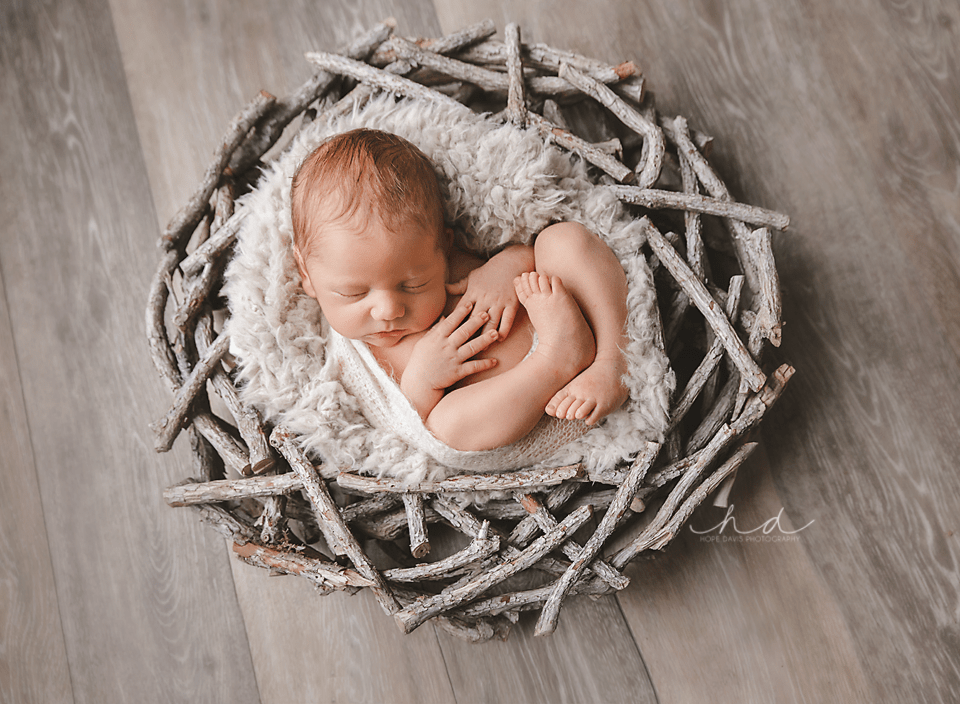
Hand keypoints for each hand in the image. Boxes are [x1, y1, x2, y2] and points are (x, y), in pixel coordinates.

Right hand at [401, 302, 498, 416]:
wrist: (419, 383)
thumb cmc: (420, 361)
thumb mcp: (425, 342)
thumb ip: (436, 329)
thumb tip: (445, 317)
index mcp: (437, 338)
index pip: (451, 322)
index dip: (460, 312)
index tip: (470, 303)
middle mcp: (446, 347)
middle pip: (463, 332)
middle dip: (476, 322)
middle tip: (487, 314)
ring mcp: (453, 360)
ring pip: (471, 348)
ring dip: (484, 340)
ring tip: (496, 333)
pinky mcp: (457, 372)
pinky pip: (473, 367)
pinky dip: (484, 364)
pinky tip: (495, 361)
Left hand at [446, 245, 532, 339]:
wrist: (510, 262)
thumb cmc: (489, 271)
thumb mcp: (472, 277)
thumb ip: (458, 286)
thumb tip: (444, 288)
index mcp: (473, 293)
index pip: (461, 311)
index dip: (455, 323)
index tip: (449, 335)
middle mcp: (485, 299)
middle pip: (474, 320)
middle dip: (469, 335)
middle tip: (463, 348)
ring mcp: (499, 302)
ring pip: (491, 323)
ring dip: (486, 337)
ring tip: (482, 347)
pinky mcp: (511, 304)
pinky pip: (507, 321)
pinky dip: (503, 331)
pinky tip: (499, 338)